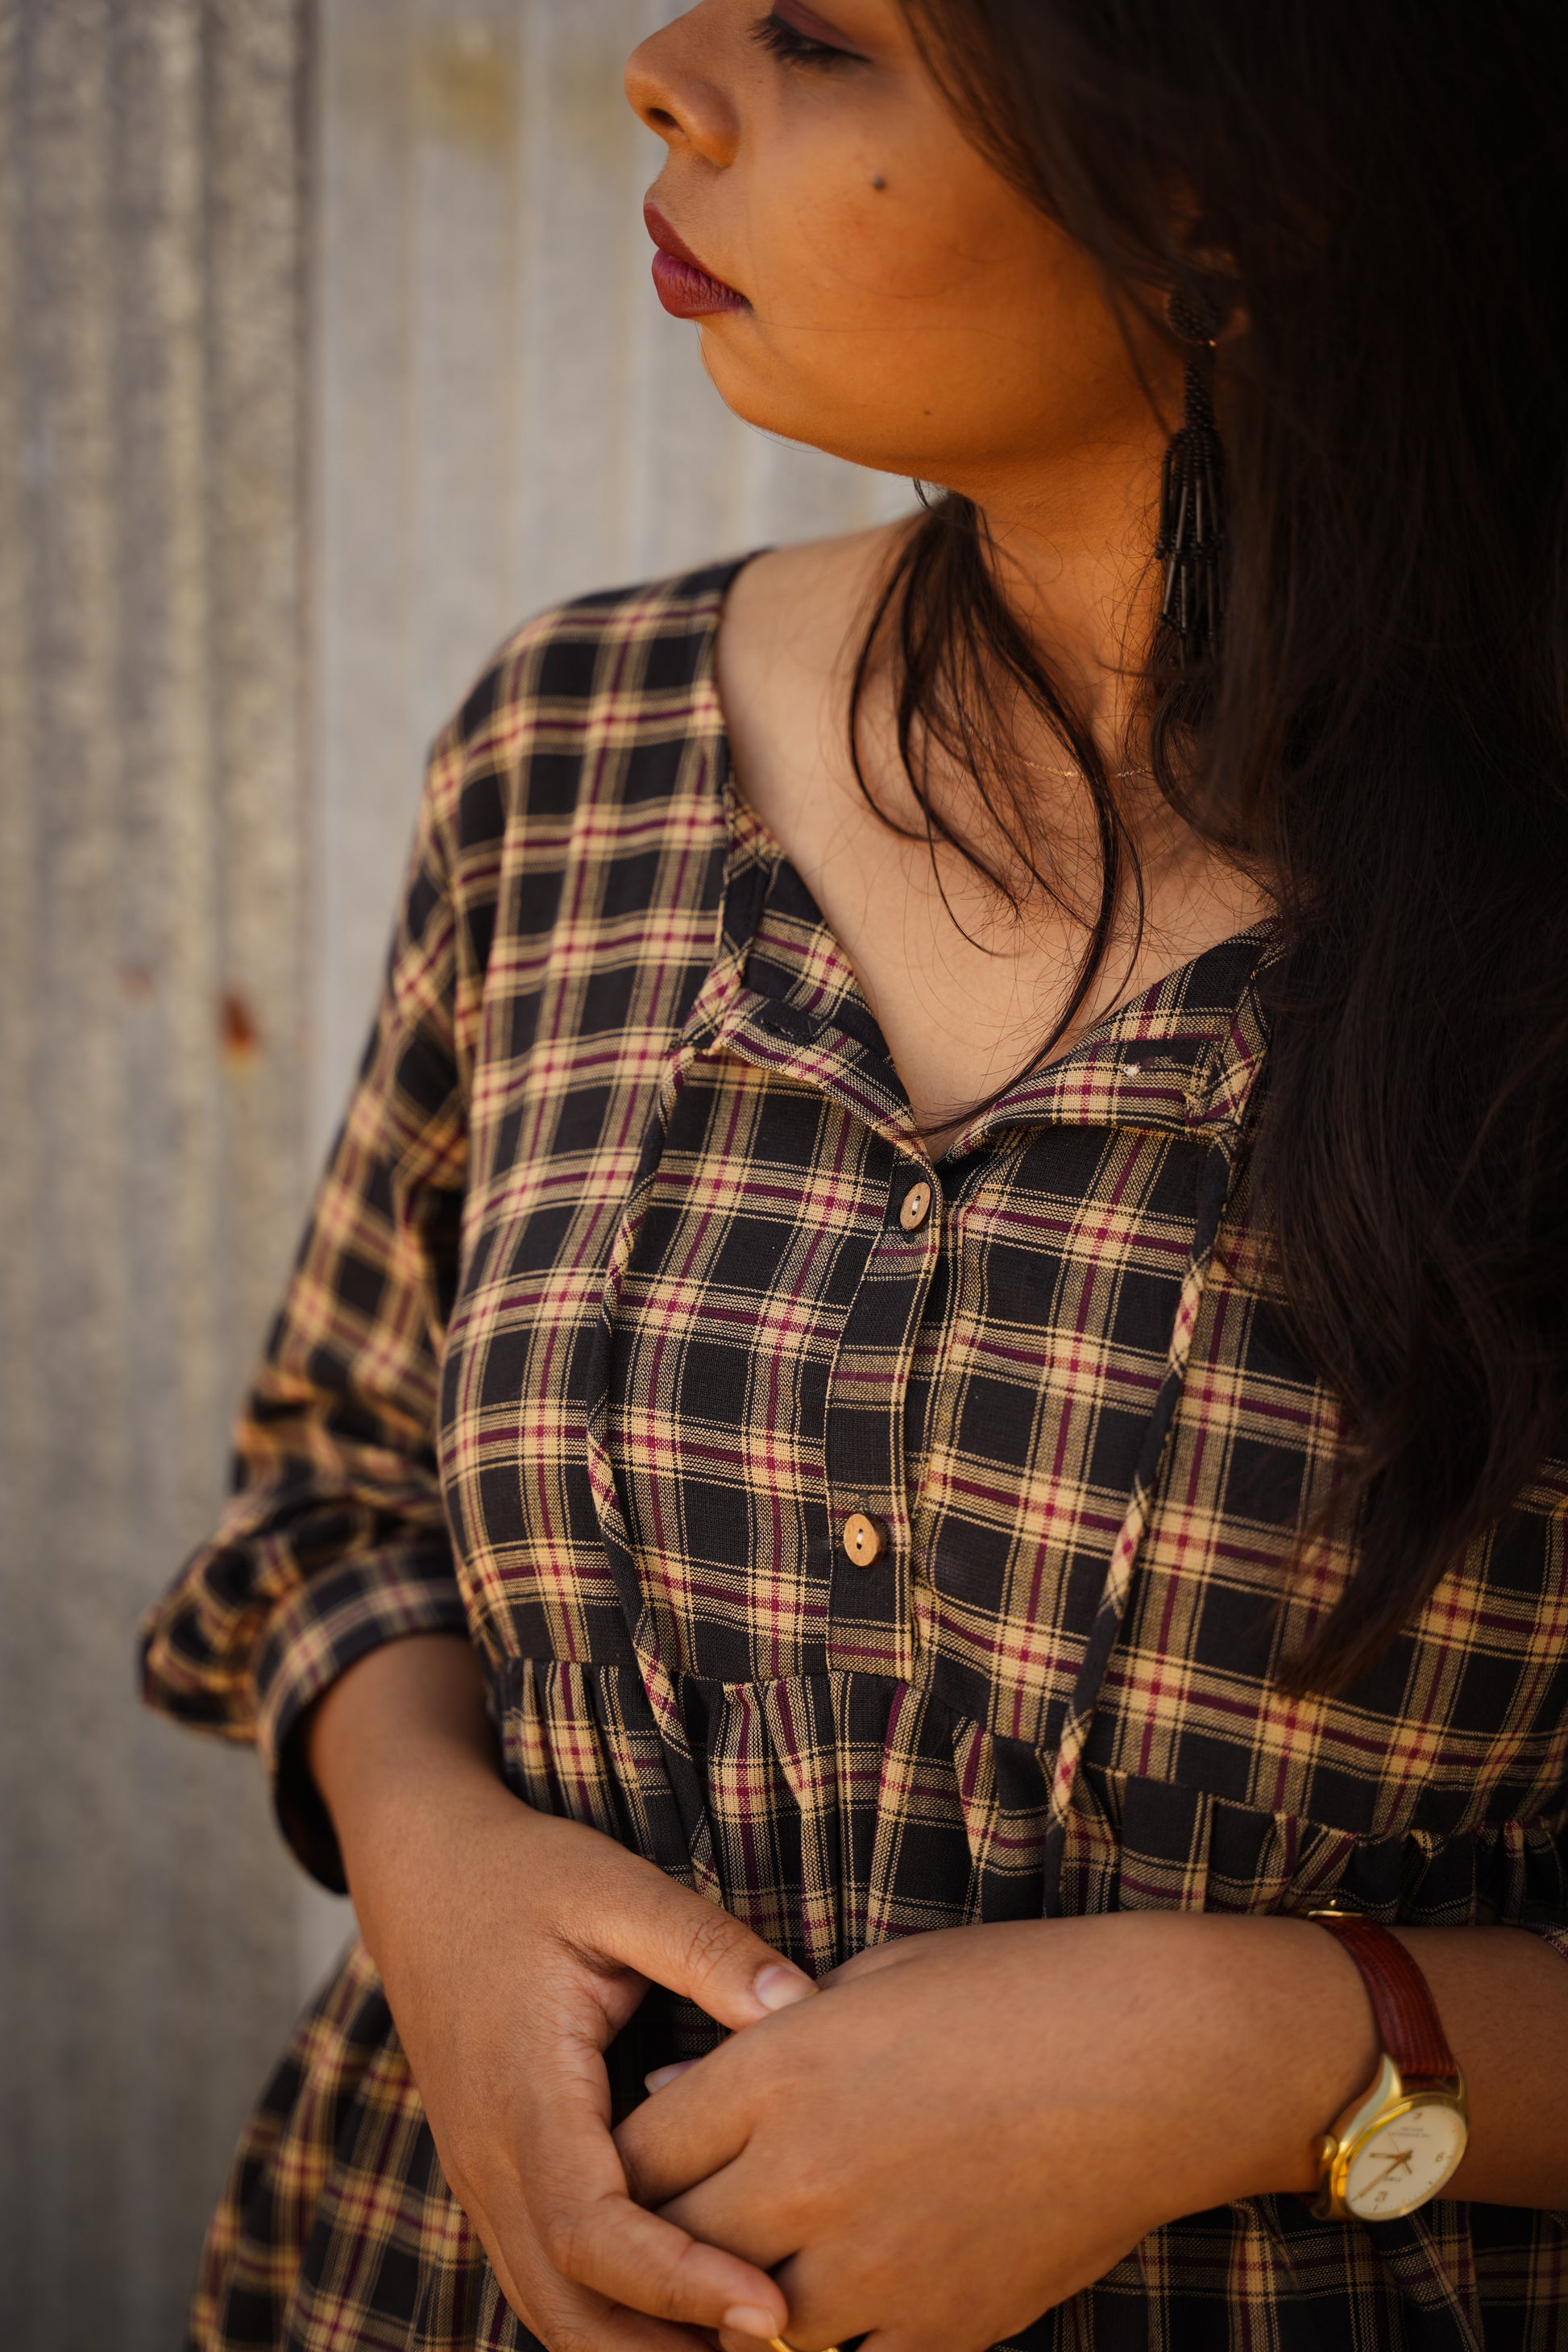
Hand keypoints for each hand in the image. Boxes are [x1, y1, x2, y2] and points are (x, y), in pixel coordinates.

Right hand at [308, 1635, 815, 2351]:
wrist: (420, 1871)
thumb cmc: (523, 1875)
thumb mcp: (617, 1888)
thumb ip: (707, 1947)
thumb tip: (800, 2005)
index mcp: (523, 2094)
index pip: (595, 2235)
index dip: (680, 2285)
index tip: (772, 2309)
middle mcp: (490, 2159)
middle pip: (569, 2311)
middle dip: (669, 2349)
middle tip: (785, 2343)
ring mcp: (482, 2178)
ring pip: (552, 2312)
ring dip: (641, 2346)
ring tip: (750, 2340)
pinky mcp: (492, 2179)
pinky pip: (544, 2280)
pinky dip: (610, 2316)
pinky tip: (688, 2311)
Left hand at [616, 1914, 1374, 2351]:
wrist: (1156, 2057)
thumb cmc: (1014, 1990)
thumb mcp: (870, 1981)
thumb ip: (761, 2044)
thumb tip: (673, 2094)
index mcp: (782, 2071)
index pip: (639, 2148)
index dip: (623, 2161)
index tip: (632, 2159)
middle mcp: (807, 2176)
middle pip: (670, 2243)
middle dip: (656, 2240)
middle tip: (666, 2233)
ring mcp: (872, 2265)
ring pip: (742, 2331)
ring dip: (729, 2310)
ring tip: (739, 2281)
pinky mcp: (939, 2329)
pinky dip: (824, 2345)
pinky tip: (832, 2310)